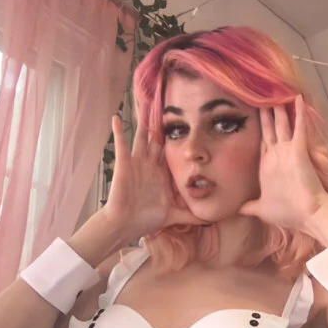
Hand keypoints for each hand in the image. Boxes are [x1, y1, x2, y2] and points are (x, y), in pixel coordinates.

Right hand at [103, 114, 209, 238]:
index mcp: (162, 174)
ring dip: (143, 121)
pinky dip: (118, 131)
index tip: (187, 122)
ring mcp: (137, 163)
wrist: (125, 225)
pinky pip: (121, 144)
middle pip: (157, 139)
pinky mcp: (124, 164)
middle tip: (167, 103)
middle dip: (162, 124)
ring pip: (141, 137)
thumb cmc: (146, 219)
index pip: (171, 152)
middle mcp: (150, 165)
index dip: (178, 138)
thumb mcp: (174, 215)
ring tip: (146, 102)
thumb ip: (191, 216)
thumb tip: (211, 220)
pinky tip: (116, 117)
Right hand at [238, 95, 327, 230]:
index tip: (255, 113)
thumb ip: (248, 207)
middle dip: (265, 110)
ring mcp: (285, 152)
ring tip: (276, 91)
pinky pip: (299, 127)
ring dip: (278, 107)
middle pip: (268, 128)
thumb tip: (236, 210)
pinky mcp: (299, 150)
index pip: (260, 141)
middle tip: (262, 93)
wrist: (306, 213)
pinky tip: (297, 97)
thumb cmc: (286, 212)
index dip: (258, 126)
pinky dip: (299, 112)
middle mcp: (272, 155)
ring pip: (281, 124)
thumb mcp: (262, 210)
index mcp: (263, 166)